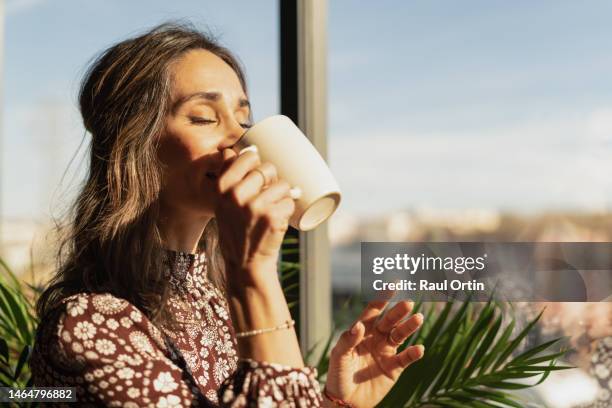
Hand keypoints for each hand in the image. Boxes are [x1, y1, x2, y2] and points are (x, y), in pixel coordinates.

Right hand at [213, 147, 295, 281]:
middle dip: (272, 181)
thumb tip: (243, 150)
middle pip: (267, 168)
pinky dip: (288, 210)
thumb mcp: (222, 203)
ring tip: (271, 211)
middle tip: (266, 198)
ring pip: (282, 184)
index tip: (257, 175)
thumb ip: (230, 178)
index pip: (246, 156)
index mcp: (222, 187)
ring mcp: (254, 205)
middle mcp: (235, 194)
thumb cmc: (236, 229)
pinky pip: (290, 200)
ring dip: (282, 196)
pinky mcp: (272, 216)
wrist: (245, 263)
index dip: (256, 163)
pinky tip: (276, 221)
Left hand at [324, 294, 424, 407]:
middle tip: (408, 303)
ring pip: (400, 335)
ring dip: (409, 327)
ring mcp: (386, 352)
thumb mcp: (338, 357)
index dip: (383, 297)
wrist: (345, 401)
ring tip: (418, 318)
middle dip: (398, 311)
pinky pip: (406, 358)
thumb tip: (359, 325)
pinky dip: (413, 353)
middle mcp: (376, 338)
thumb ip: (348, 341)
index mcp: (361, 331)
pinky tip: (419, 348)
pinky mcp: (394, 368)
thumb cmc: (338, 376)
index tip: (393, 285)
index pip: (373, 310)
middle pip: (389, 320)